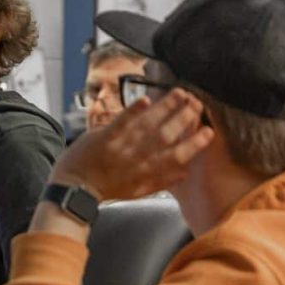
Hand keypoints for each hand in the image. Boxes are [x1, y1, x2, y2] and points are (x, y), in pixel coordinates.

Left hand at [51, 89, 213, 201]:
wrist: (75, 188)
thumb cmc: (107, 189)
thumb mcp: (138, 191)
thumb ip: (162, 182)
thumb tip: (185, 172)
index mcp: (147, 173)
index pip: (177, 157)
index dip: (195, 144)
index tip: (208, 131)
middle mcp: (137, 160)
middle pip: (166, 136)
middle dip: (184, 118)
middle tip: (198, 103)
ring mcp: (120, 148)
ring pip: (148, 126)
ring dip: (165, 108)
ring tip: (181, 93)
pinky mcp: (103, 138)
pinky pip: (120, 123)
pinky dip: (133, 111)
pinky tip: (146, 99)